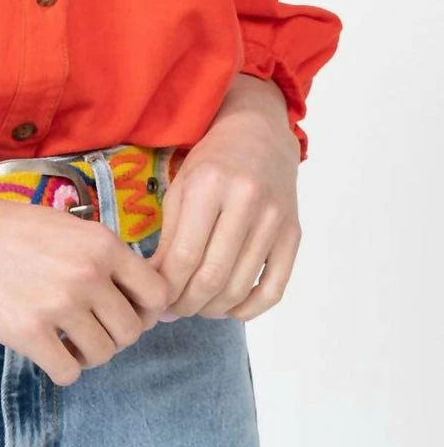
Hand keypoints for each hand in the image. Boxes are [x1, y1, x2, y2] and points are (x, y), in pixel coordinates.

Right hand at [0, 195, 171, 385]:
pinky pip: (70, 372)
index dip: (146, 310)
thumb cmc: (10, 228)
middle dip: (115, 335)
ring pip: (104, 355)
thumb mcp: (67, 224)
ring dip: (89, 353)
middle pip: (131, 330)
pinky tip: (49, 352)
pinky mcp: (32, 334)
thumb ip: (101, 254)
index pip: (156, 293)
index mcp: (102, 244)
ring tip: (68, 341)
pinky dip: (63, 368)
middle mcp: (89, 275)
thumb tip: (132, 294)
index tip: (128, 312)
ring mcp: (61, 306)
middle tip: (91, 328)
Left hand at [147, 75, 301, 321]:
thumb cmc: (212, 161)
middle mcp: (246, 202)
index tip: (153, 300)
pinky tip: (229, 308)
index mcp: (209, 186)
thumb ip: (168, 236)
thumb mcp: (181, 187)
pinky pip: (273, 289)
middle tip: (172, 310)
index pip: (183, 256)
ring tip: (195, 306)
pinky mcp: (294, 235)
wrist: (259, 135)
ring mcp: (274, 220)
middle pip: (211, 277)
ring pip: (239, 287)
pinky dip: (248, 309)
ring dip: (212, 309)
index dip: (165, 288)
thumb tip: (154, 288)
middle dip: (186, 304)